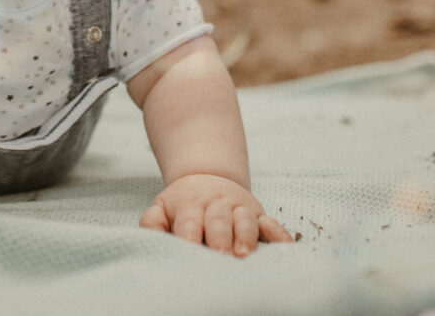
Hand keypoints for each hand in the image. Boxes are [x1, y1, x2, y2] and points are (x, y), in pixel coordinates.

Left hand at [140, 173, 293, 255]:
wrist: (208, 177)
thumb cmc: (183, 204)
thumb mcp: (162, 206)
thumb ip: (153, 221)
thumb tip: (149, 234)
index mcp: (190, 205)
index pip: (189, 223)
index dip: (189, 237)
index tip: (190, 251)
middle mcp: (216, 205)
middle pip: (218, 222)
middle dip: (220, 239)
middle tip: (220, 257)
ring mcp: (239, 208)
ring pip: (244, 220)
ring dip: (246, 235)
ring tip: (244, 253)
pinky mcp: (258, 213)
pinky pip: (271, 222)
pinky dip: (279, 234)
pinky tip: (285, 246)